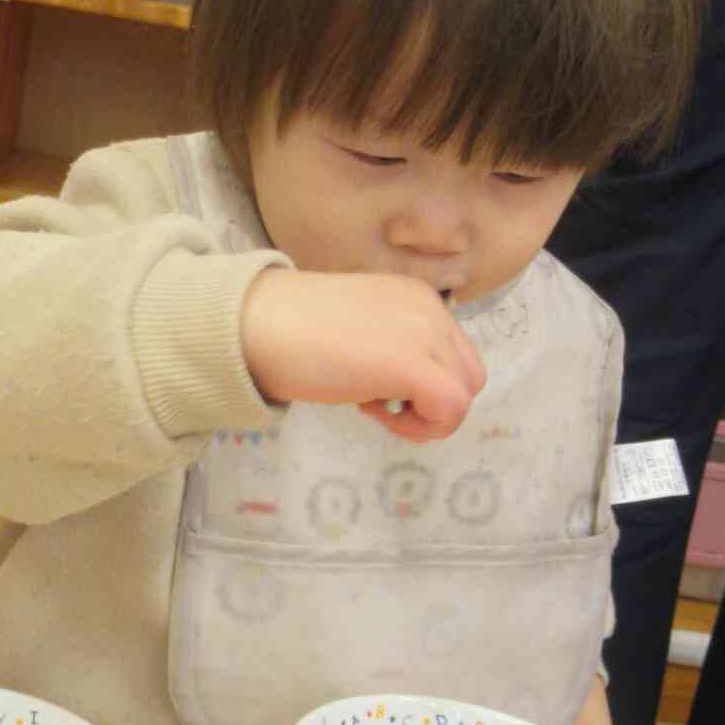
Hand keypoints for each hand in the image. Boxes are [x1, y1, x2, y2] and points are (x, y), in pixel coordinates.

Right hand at [242, 269, 485, 442]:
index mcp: (417, 298)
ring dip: (426, 416)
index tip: (377, 385)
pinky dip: (421, 427)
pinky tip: (375, 414)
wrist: (256, 323)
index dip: (423, 383)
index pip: (453, 354)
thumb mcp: (359, 329)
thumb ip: (392, 345)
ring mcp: (424, 333)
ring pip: (464, 394)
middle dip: (431, 401)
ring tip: (375, 407)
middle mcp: (430, 309)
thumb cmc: (291, 330)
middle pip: (468, 375)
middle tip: (379, 404)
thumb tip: (405, 389)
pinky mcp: (412, 363)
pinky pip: (451, 410)